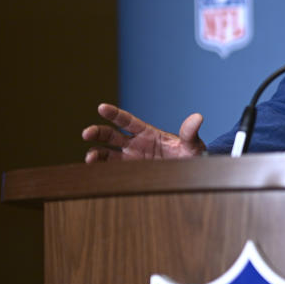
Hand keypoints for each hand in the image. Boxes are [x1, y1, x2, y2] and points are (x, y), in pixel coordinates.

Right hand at [81, 103, 206, 161]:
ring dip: (96, 154)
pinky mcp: (131, 173)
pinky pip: (112, 171)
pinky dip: (102, 171)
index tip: (101, 107)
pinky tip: (95, 173)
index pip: (128, 121)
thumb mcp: (192, 145)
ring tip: (90, 158)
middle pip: (111, 135)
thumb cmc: (191, 156)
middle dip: (97, 132)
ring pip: (107, 154)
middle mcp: (136, 144)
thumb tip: (198, 117)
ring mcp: (131, 159)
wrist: (191, 176)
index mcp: (148, 133)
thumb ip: (190, 133)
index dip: (114, 114)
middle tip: (86, 134)